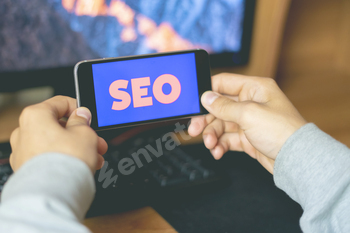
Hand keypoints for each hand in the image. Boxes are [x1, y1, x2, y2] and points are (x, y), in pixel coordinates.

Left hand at [9, 96, 106, 172]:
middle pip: (58, 126)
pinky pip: (49, 158)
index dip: (79, 109)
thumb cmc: (65, 162)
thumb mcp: (85, 133)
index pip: (60, 103)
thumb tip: (81, 115)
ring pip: (55, 144)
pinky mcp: (26, 170)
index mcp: (35, 116)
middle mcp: (24, 132)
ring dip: (76, 148)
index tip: (88, 117)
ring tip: (95, 158)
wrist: (54, 194)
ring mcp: (22, 152)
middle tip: (96, 140)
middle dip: (81, 134)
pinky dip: (64, 160)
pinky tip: (81, 167)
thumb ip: (83, 121)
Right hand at [188, 73, 306, 173]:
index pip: (224, 83)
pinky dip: (220, 145)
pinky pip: (227, 138)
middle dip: (206, 119)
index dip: (207, 92)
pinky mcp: (248, 138)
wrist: (296, 160)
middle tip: (194, 129)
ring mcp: (249, 121)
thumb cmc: (283, 132)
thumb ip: (224, 106)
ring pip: (221, 125)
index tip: (194, 103)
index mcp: (254, 88)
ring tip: (210, 145)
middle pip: (219, 107)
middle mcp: (251, 103)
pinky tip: (218, 151)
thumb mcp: (249, 114)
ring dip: (212, 135)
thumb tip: (206, 97)